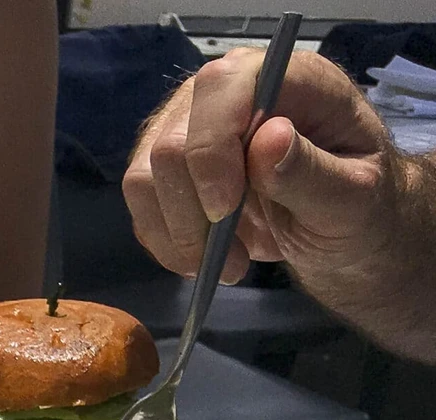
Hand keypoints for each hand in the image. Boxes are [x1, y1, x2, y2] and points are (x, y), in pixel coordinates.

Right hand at [124, 49, 398, 285]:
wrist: (337, 225)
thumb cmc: (356, 204)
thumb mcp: (354, 198)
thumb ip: (313, 171)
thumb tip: (268, 138)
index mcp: (287, 77)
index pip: (222, 90)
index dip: (212, 151)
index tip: (226, 211)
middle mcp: (227, 91)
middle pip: (170, 143)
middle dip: (193, 214)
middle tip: (233, 260)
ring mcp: (188, 125)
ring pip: (143, 178)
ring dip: (178, 236)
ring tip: (225, 264)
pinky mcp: (164, 164)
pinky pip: (140, 206)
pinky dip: (166, 243)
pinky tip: (202, 258)